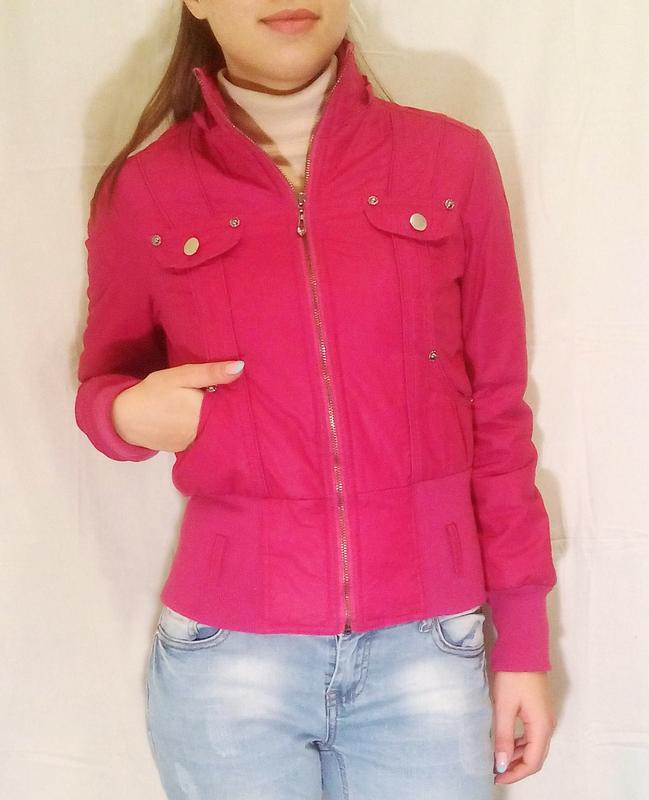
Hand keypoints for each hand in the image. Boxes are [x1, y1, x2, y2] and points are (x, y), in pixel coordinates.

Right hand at [111, 360, 244, 451]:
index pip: (234, 406)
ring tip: (222, 408)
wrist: (124, 419)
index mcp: (204, 411)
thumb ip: (210, 373)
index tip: (245, 389)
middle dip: (231, 410)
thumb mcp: (179, 376)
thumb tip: (240, 367)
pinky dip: (206, 430)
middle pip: (226, 420)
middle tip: (233, 396)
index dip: (240, 398)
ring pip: (215, 430)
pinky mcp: (185, 449)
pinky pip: (202, 438)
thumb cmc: (152, 393)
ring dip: (219, 421)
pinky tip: (205, 420)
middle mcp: (202, 431)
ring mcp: (194, 443)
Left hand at [491, 671, 556, 783]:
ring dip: (517, 755)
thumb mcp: (504, 707)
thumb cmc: (513, 676)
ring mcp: (544, 717)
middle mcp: (547, 725)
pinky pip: (531, 734)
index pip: (533, 762)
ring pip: (533, 745)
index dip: (515, 773)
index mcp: (541, 727)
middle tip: (495, 771)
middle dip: (516, 767)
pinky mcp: (538, 709)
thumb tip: (501, 763)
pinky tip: (505, 742)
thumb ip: (503, 736)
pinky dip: (519, 743)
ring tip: (497, 758)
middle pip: (535, 756)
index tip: (497, 776)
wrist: (523, 650)